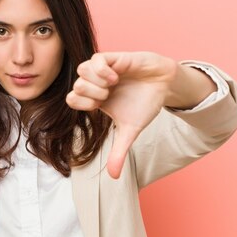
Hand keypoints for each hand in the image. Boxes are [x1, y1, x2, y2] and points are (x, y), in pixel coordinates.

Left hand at [66, 52, 178, 178]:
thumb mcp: (130, 131)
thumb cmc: (145, 105)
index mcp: (95, 99)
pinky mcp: (114, 58)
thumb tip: (114, 177)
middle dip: (89, 95)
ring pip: (81, 70)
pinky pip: (96, 59)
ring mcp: (104, 70)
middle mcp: (96, 83)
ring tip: (111, 86)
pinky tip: (115, 77)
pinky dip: (102, 70)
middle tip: (106, 97)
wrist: (164, 86)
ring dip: (95, 82)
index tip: (99, 108)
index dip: (81, 105)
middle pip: (75, 86)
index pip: (72, 99)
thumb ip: (119, 152)